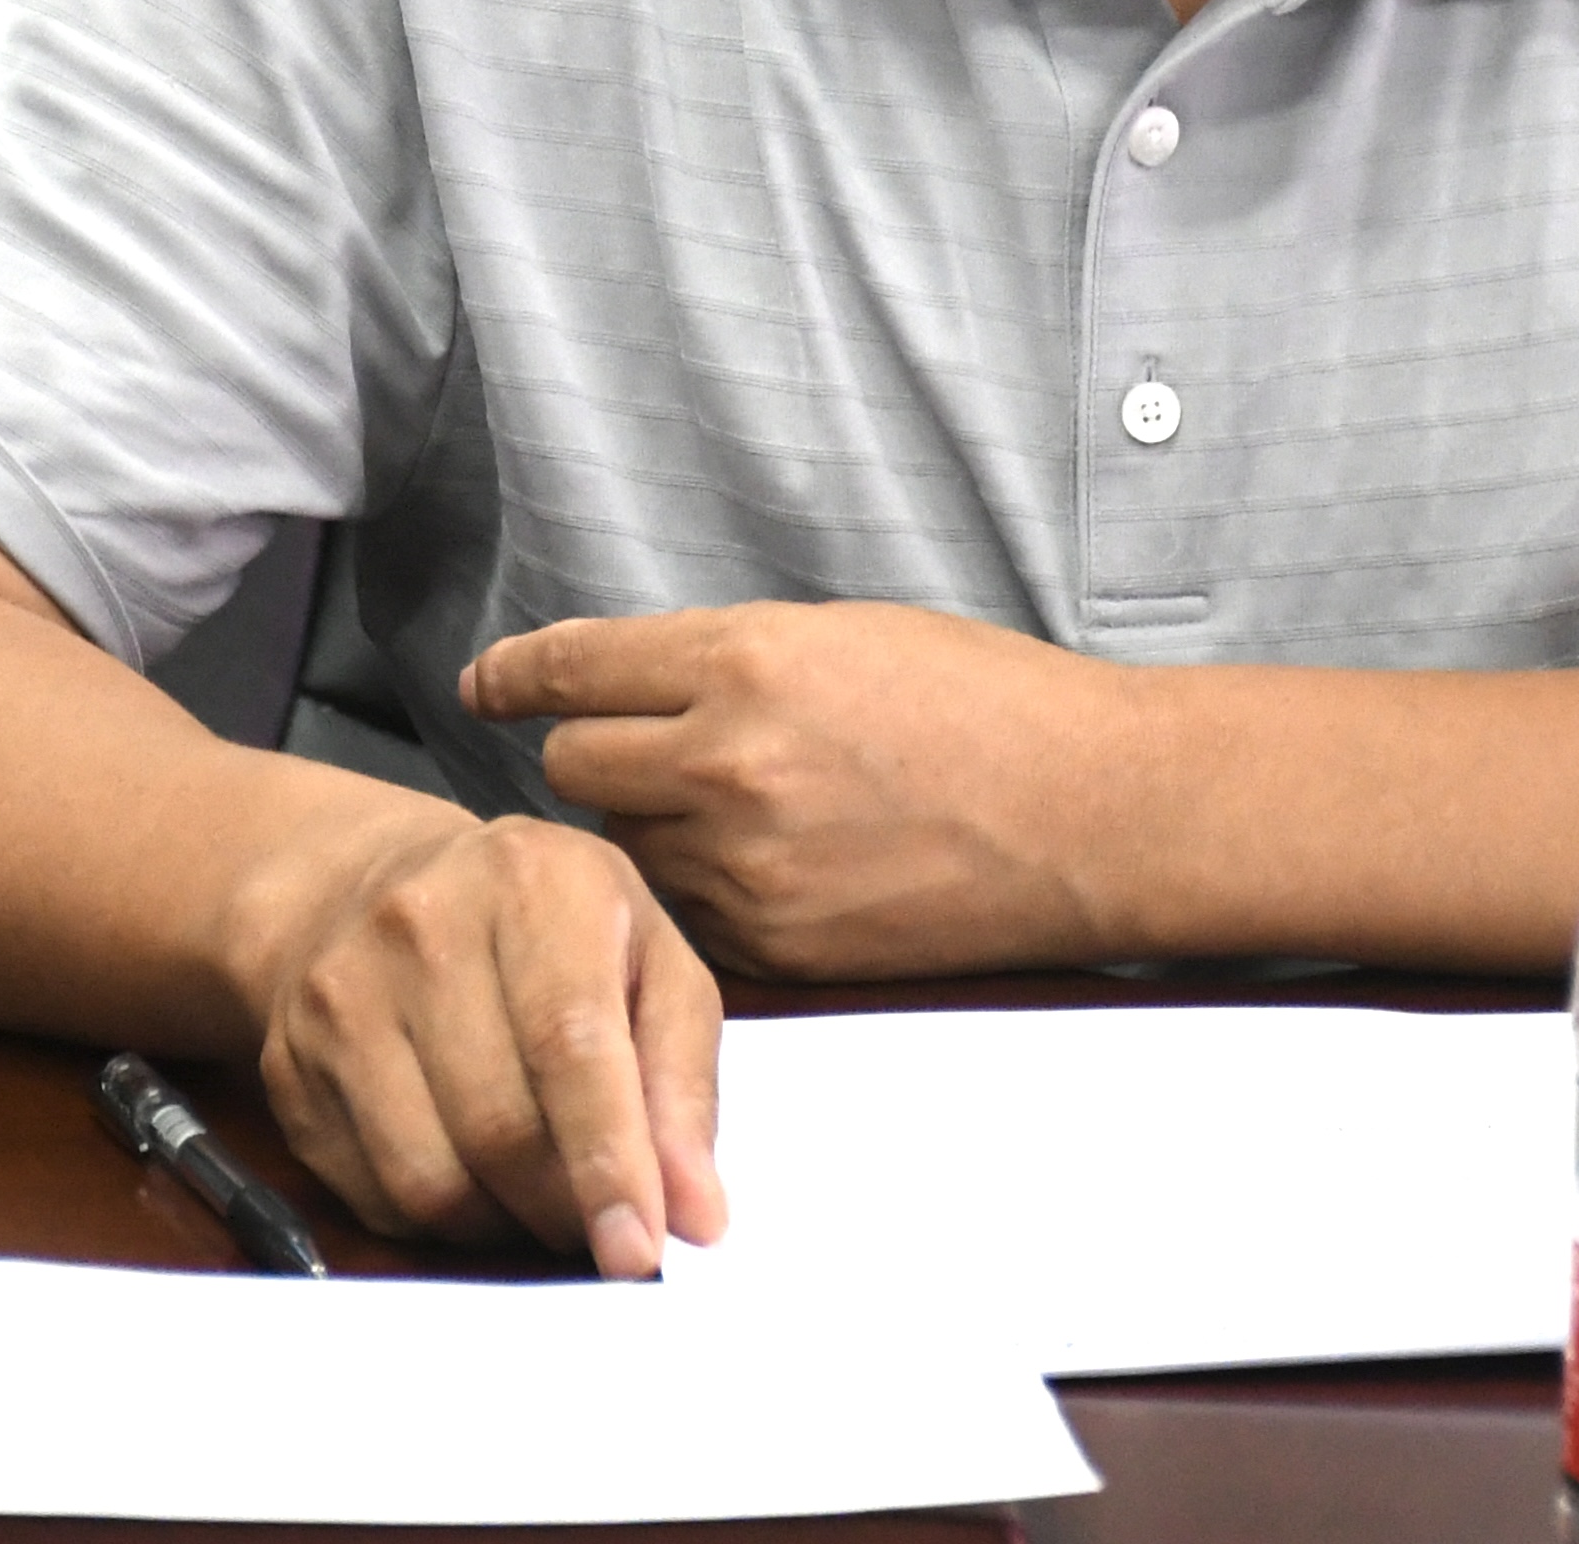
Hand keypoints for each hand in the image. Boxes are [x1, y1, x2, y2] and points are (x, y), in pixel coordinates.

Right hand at [230, 803, 726, 1276]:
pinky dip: (440, 1220)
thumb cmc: (544, 929)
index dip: (610, 1162)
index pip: (572, 1046)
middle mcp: (421, 926)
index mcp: (534, 882)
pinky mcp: (289, 1066)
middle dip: (565, 1206)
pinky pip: (373, 1195)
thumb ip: (682, 1082)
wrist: (363, 887)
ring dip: (502, 1222)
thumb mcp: (648, 959)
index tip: (639, 1252)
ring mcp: (339, 996)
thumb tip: (698, 1214)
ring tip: (539, 1194)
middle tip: (604, 1224)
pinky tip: (471, 1175)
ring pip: (430, 1179)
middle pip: (500, 1128)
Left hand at [459, 599, 1145, 978]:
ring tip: (737, 814)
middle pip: (574, 764)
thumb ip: (729, 661)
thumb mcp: (845, 635)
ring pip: (624, 847)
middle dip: (596, 755)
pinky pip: (684, 916)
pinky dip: (701, 894)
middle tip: (643, 753)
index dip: (517, 673)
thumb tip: (634, 683)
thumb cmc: (986, 704)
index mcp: (747, 660)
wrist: (1090, 810)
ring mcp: (749, 864)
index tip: (488, 682)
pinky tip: (768, 868)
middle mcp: (729, 761)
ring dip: (651, 830)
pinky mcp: (778, 943)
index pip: (575, 666)